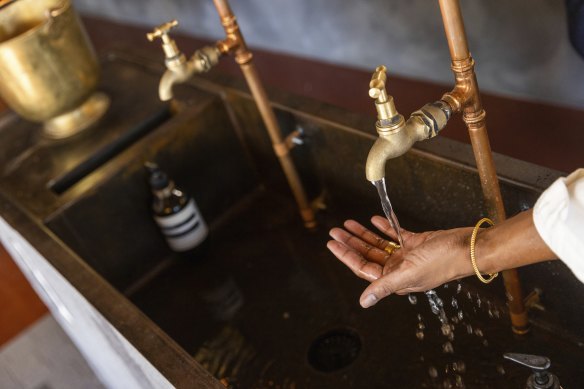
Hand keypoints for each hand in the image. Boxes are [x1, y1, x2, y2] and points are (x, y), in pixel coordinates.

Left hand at [327, 216, 473, 307]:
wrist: (469, 247)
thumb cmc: (442, 261)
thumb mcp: (407, 274)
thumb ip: (383, 286)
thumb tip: (363, 302)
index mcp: (394, 279)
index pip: (362, 267)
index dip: (346, 255)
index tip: (332, 243)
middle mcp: (399, 268)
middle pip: (368, 255)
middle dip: (351, 242)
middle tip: (335, 230)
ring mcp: (408, 256)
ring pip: (379, 244)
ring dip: (364, 234)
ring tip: (349, 222)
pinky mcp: (417, 243)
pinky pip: (396, 234)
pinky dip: (385, 227)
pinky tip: (375, 219)